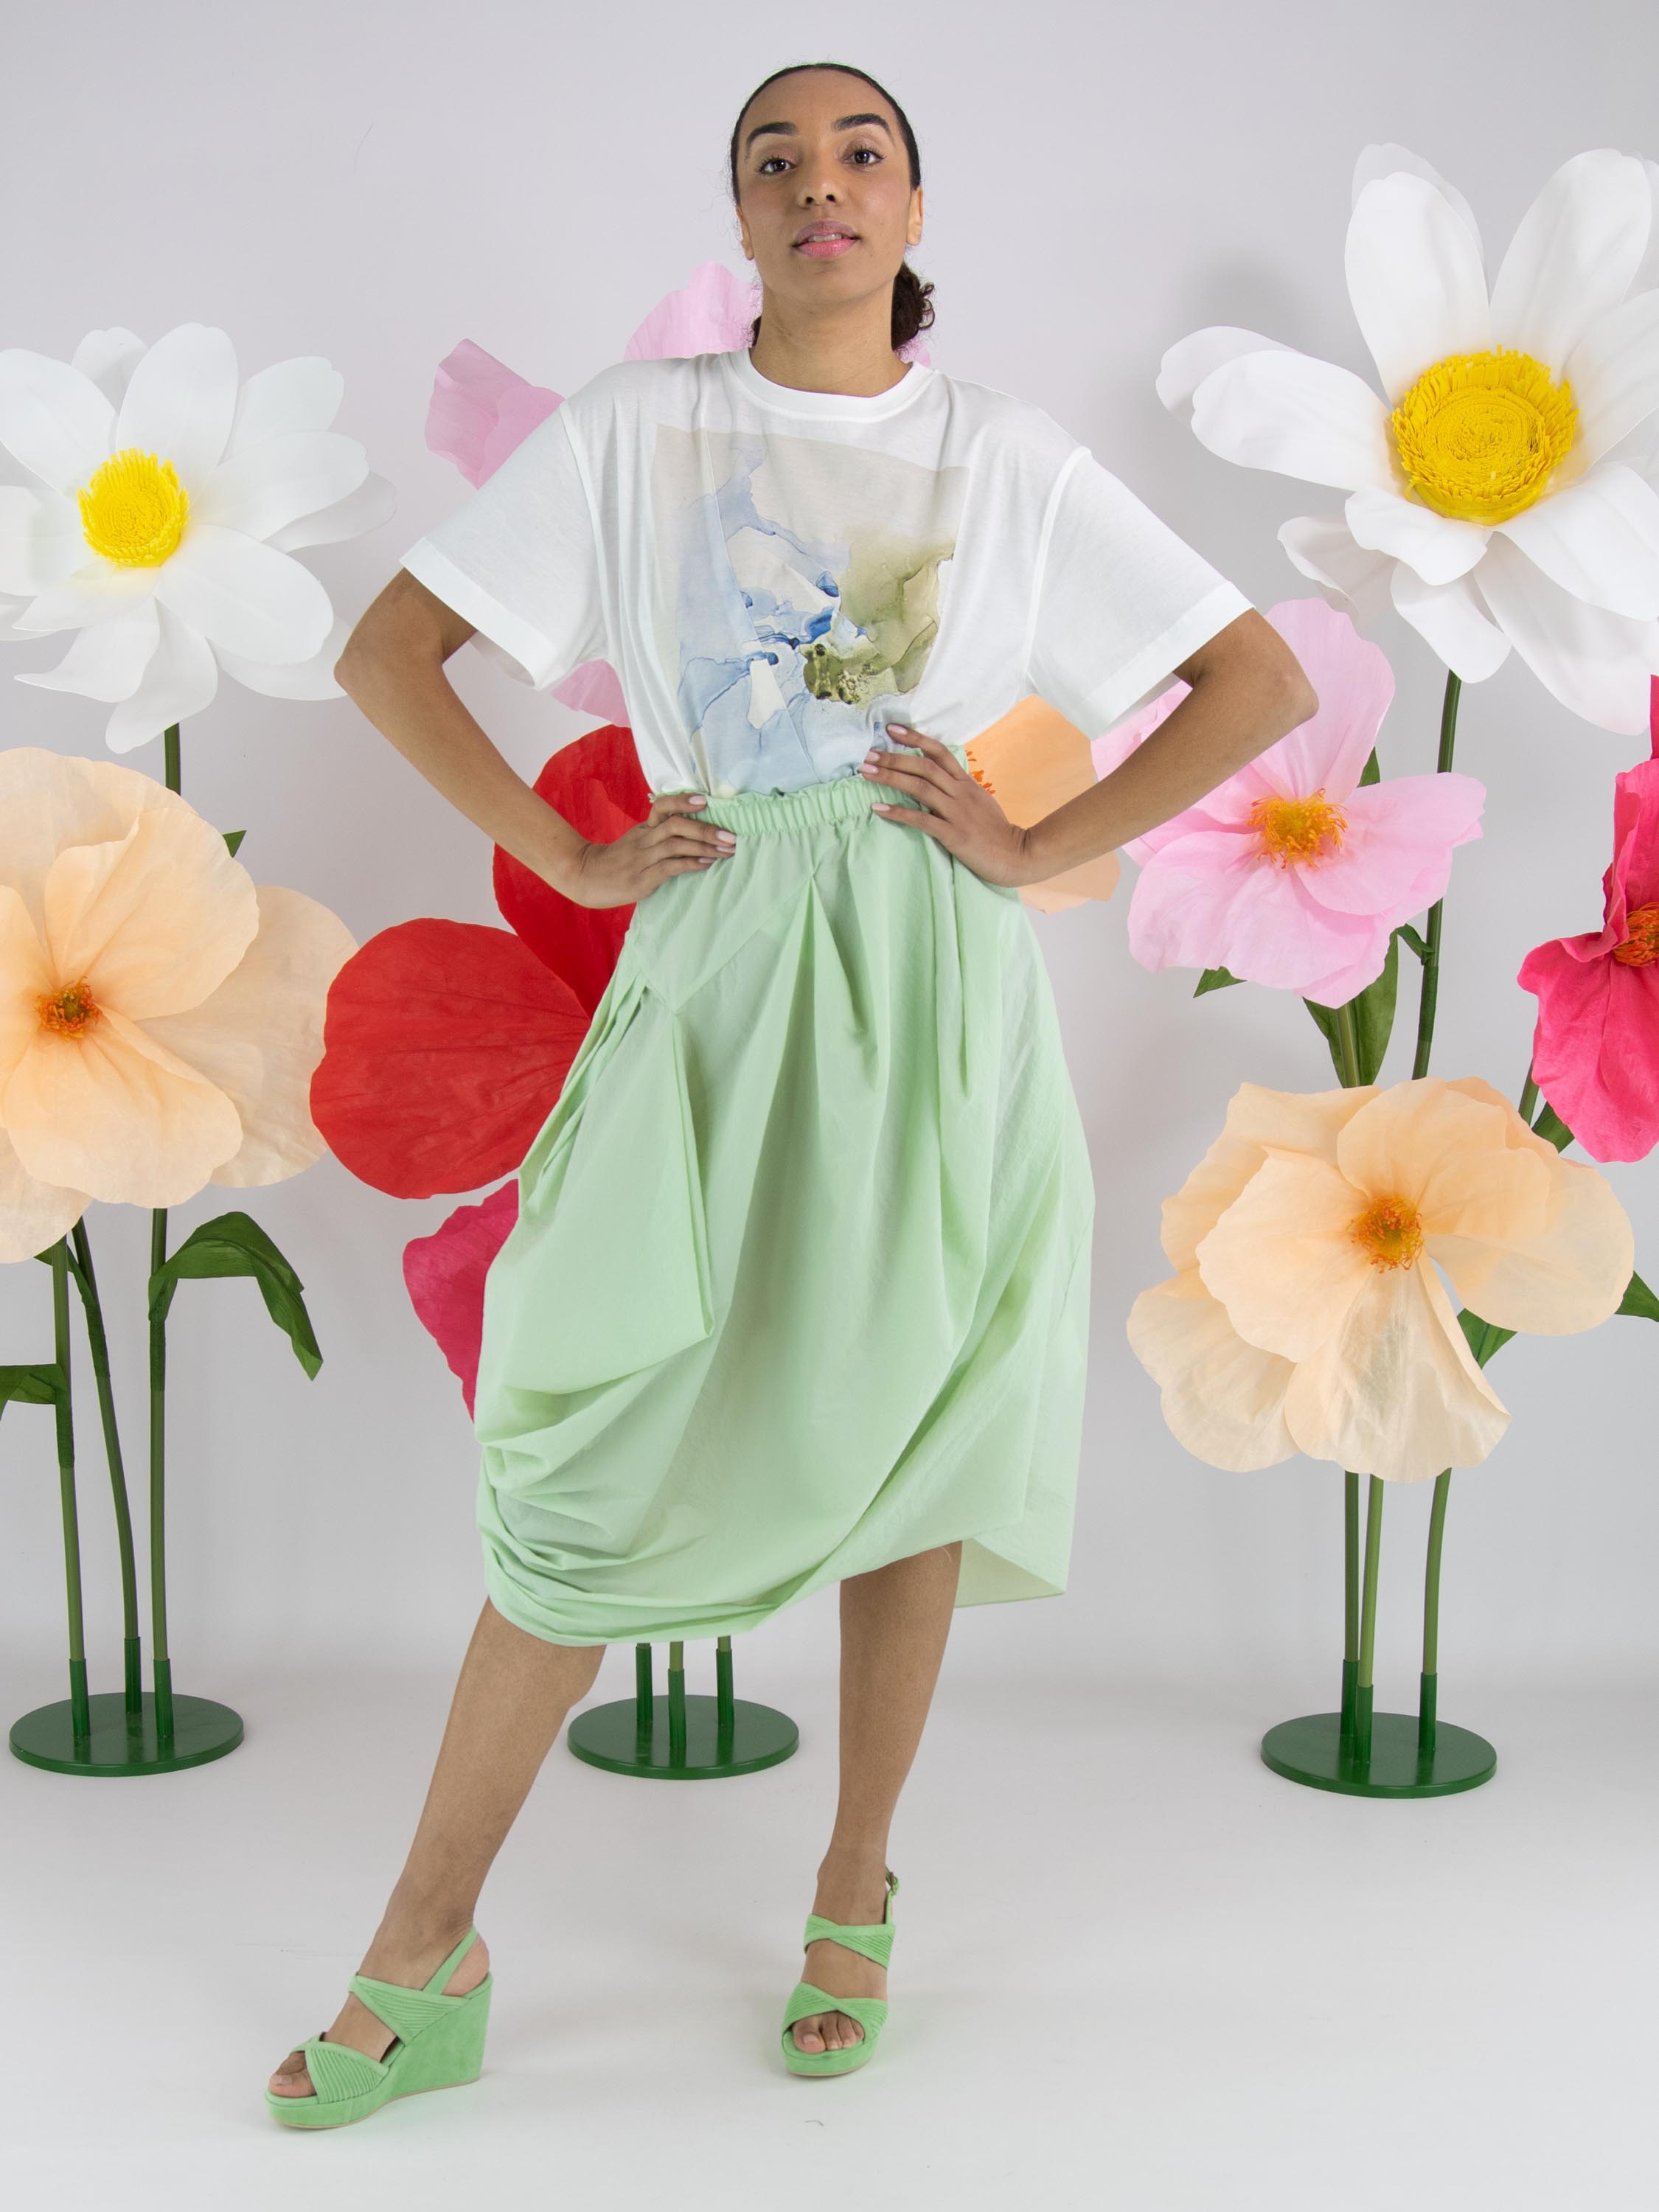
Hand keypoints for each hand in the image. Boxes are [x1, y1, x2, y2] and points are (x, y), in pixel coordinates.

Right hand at [559, 792, 736, 909]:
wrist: (585, 876)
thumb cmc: (617, 861)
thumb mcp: (636, 841)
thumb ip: (659, 835)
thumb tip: (694, 834)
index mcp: (644, 828)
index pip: (663, 806)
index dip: (683, 800)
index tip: (705, 801)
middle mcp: (645, 839)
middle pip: (677, 825)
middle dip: (707, 829)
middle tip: (731, 836)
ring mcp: (643, 858)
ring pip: (677, 845)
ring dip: (705, 847)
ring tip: (727, 851)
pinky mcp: (642, 878)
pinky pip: (671, 867)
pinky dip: (691, 864)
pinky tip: (706, 864)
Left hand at [864, 724, 1035, 886]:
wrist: (1017, 855)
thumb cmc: (996, 831)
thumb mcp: (980, 801)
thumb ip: (959, 789)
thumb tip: (939, 779)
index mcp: (966, 783)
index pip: (939, 752)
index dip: (915, 738)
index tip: (891, 729)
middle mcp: (960, 792)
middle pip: (924, 767)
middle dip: (894, 758)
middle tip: (868, 754)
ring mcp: (957, 813)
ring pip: (920, 788)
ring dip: (891, 778)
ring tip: (866, 773)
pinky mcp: (954, 834)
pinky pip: (922, 820)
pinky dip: (899, 813)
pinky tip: (879, 809)